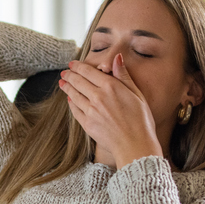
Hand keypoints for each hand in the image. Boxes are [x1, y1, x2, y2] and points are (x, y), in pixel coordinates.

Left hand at [59, 53, 163, 167]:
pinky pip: (75, 110)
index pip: (89, 72)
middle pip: (78, 82)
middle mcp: (98, 97)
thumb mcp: (137, 94)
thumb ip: (124, 76)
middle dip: (69, 75)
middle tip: (64, 73)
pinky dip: (71, 103)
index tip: (72, 64)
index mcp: (111, 86)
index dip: (78, 67)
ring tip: (62, 83)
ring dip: (67, 87)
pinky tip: (69, 99)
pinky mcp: (87, 124)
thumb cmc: (141, 120)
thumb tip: (116, 58)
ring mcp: (90, 111)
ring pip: (74, 95)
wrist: (135, 145)